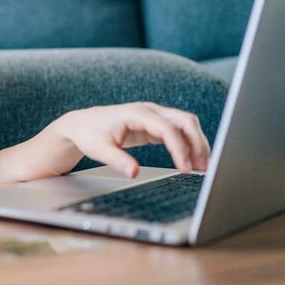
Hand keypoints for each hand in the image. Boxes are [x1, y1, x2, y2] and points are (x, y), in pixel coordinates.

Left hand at [50, 102, 210, 177]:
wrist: (81, 125)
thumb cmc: (89, 134)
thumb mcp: (99, 149)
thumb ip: (117, 160)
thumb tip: (134, 173)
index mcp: (137, 113)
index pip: (167, 128)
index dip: (179, 148)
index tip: (185, 168)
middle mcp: (149, 111)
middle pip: (185, 121)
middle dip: (198, 143)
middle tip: (203, 167)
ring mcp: (154, 116)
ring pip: (186, 124)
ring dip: (197, 143)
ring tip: (203, 167)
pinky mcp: (155, 126)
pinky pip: (179, 132)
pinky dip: (188, 145)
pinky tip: (192, 162)